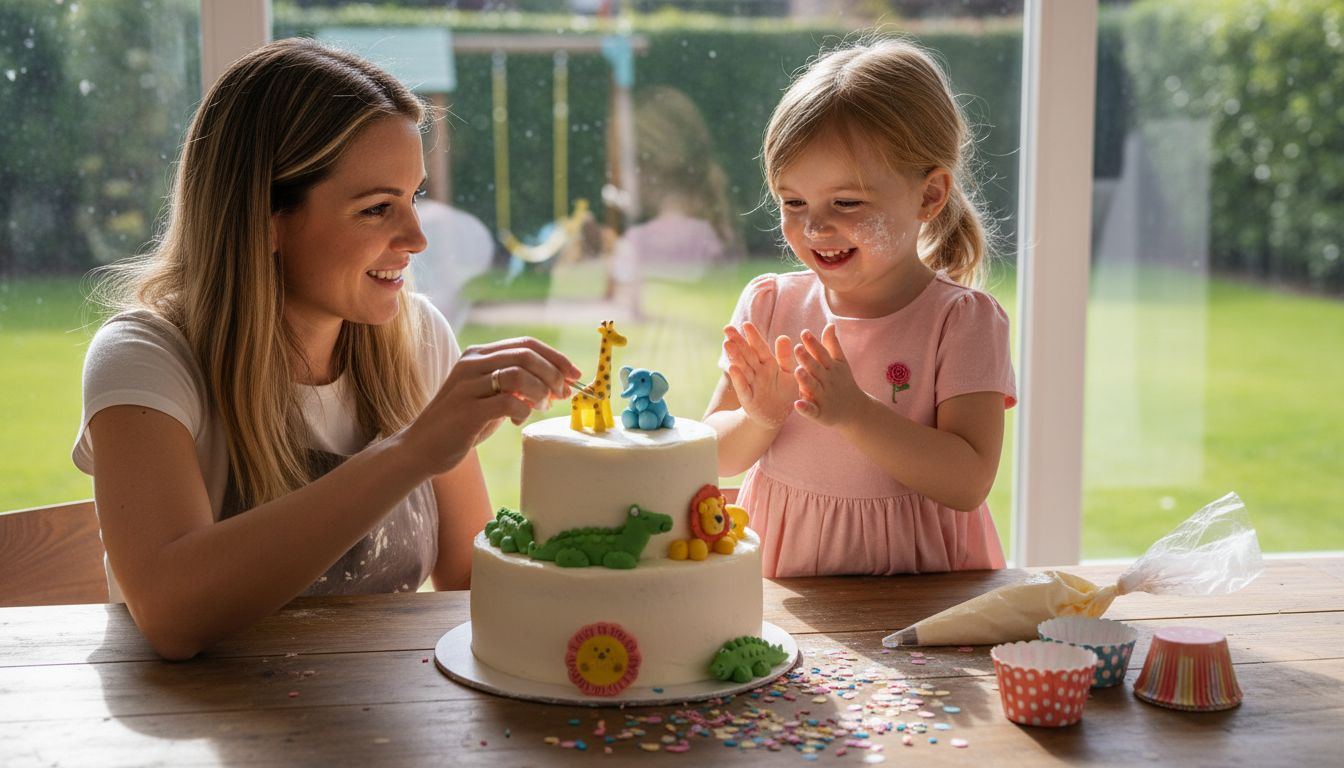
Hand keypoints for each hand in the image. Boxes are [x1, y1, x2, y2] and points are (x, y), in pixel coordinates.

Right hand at [402, 337, 580, 476]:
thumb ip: (518, 388)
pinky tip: (517, 420)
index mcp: (479, 355)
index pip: (526, 344)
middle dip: (553, 374)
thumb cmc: (462, 423)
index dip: (556, 357)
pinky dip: (522, 410)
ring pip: (519, 374)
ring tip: (540, 407)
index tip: (575, 375)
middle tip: (561, 395)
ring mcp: (467, 385)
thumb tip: (558, 385)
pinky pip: (508, 402)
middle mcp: (472, 363)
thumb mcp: (492, 397)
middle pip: (527, 355)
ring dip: (540, 391)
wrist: (422, 447)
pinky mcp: (467, 410)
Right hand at [722, 321, 797, 428]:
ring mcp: (751, 384)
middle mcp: (757, 372)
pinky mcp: (748, 399)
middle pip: (747, 354)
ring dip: (735, 356)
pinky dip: (738, 378)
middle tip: (727, 328)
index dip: (753, 336)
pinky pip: (743, 387)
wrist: (777, 416)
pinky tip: (732, 368)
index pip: (760, 347)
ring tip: (727, 344)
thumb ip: (785, 357)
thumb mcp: (789, 374)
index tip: (746, 324)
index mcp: (768, 364)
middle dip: (737, 341)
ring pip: (742, 368)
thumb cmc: (784, 393)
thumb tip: (783, 336)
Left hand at [792, 324, 872, 427]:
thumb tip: (830, 324)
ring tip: (797, 371)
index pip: (822, 354)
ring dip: (806, 381)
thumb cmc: (843, 382)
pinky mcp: (821, 414)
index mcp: (831, 368)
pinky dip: (806, 408)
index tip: (804, 332)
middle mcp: (828, 382)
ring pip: (814, 388)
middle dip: (808, 359)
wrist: (856, 411)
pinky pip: (812, 411)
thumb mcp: (840, 363)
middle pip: (817, 369)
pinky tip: (797, 404)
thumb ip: (832, 345)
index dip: (813, 344)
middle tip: (797, 348)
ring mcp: (825, 398)